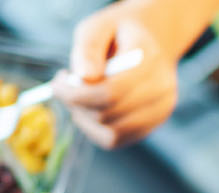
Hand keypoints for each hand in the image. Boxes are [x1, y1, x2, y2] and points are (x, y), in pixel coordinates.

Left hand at [54, 0, 184, 148]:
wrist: (152, 41)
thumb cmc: (119, 33)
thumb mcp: (98, 27)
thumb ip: (88, 48)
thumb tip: (83, 78)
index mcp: (150, 59)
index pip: (111, 92)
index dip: (77, 94)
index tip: (57, 83)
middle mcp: (161, 89)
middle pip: (108, 114)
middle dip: (77, 104)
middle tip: (64, 86)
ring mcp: (160, 111)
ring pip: (111, 133)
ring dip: (85, 118)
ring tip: (77, 97)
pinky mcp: (152, 125)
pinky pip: (115, 140)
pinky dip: (94, 128)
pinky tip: (89, 108)